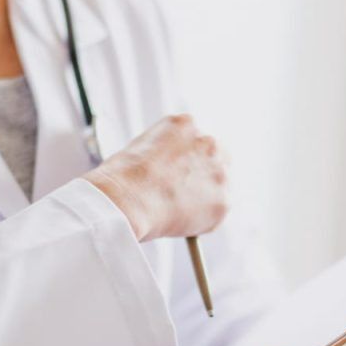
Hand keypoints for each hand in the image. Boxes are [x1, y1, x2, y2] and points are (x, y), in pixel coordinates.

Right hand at [84, 114, 228, 241]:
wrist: (125, 201)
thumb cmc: (122, 179)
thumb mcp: (142, 149)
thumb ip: (167, 154)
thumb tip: (172, 174)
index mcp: (186, 124)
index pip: (197, 140)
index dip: (187, 160)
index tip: (179, 174)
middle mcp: (208, 142)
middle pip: (219, 157)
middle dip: (205, 174)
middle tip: (186, 194)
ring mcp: (219, 171)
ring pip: (219, 187)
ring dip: (203, 198)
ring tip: (173, 210)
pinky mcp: (223, 200)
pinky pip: (215, 213)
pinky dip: (201, 221)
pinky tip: (177, 221)